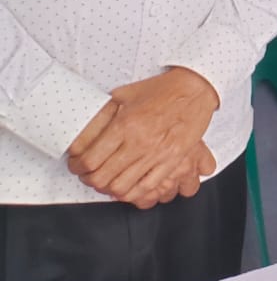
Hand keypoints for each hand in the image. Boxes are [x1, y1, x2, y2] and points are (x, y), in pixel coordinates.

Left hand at [66, 67, 218, 206]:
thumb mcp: (126, 93)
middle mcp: (139, 142)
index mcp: (125, 125)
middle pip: (102, 178)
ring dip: (108, 189)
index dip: (77, 167)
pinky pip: (147, 187)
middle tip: (88, 175)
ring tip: (107, 181)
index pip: (90, 159)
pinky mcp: (172, 160)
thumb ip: (106, 111)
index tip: (77, 166)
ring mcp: (157, 153)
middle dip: (89, 180)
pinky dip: (132, 192)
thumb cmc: (163, 89)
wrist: (195, 88)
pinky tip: (128, 185)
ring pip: (122, 187)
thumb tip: (86, 123)